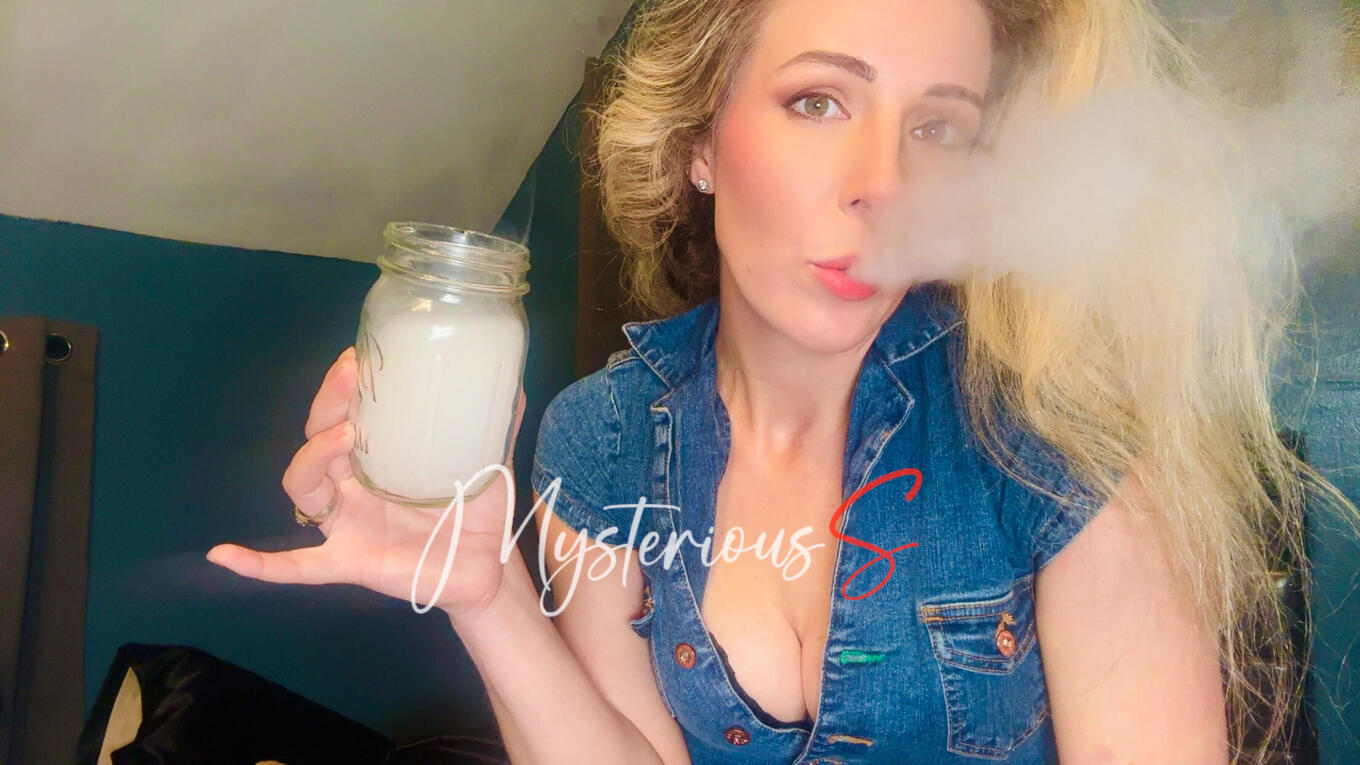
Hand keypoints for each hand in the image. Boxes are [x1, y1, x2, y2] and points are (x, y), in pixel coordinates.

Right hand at [206, 347, 528, 618]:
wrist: (487, 571)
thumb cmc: (475, 511)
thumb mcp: (487, 461)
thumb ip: (495, 423)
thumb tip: (512, 379)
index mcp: (377, 456)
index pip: (345, 412)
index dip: (344, 384)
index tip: (357, 354)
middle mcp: (352, 485)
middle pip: (317, 438)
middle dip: (327, 404)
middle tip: (349, 375)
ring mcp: (346, 524)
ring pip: (303, 487)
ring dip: (313, 456)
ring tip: (343, 435)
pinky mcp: (349, 562)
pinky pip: (295, 567)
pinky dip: (258, 564)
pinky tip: (224, 556)